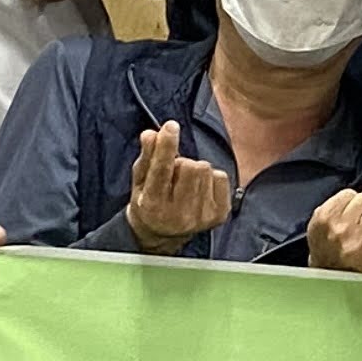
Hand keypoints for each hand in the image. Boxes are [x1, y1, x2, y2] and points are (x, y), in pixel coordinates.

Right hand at [125, 123, 234, 250]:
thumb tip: (151, 133)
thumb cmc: (149, 200)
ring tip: (185, 184)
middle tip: (174, 175)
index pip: (161, 169)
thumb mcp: (140, 179)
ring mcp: (201, 217)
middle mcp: (178, 214)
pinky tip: (200, 190)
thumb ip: (147, 156)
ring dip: (195, 170)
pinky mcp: (219, 215)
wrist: (162, 233)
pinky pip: (221, 176)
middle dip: (182, 163)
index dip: (166, 145)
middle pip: (190, 165)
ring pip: (206, 169)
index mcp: (153, 204)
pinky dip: (210, 178)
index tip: (171, 126)